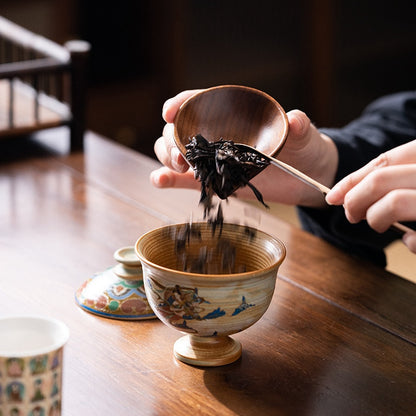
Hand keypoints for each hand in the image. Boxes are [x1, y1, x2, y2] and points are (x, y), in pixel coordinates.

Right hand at [151, 88, 338, 206]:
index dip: (180, 104)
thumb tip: (294, 119)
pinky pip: (184, 180)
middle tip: (181, 154)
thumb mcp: (303, 134)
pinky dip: (169, 179)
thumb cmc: (303, 148)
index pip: (198, 102)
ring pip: (174, 153)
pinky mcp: (213, 181)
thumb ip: (298, 125)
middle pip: (179, 130)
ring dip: (167, 157)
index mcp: (232, 115)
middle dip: (172, 138)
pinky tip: (159, 180)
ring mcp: (211, 159)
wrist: (305, 176)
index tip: (170, 112)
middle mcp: (215, 134)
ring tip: (176, 167)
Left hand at [326, 140, 415, 252]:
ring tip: (380, 225)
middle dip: (355, 199)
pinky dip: (411, 242)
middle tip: (351, 214)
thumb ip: (397, 177)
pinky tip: (411, 242)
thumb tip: (352, 196)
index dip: (352, 179)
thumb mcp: (415, 176)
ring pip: (394, 201)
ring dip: (376, 217)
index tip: (332, 196)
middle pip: (380, 179)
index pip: (384, 161)